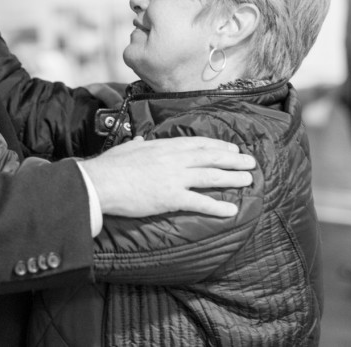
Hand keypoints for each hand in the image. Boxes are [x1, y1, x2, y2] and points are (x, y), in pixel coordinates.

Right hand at [80, 136, 255, 217]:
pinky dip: (217, 206)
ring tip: (248, 180)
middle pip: (211, 157)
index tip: (232, 149)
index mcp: (164, 146)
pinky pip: (200, 202)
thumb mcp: (126, 148)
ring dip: (232, 178)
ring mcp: (174, 177)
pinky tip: (231, 210)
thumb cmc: (110, 166)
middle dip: (233, 160)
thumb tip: (141, 140)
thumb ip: (137, 144)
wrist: (100, 182)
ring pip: (211, 176)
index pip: (198, 144)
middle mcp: (174, 159)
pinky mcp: (171, 197)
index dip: (218, 146)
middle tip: (250, 162)